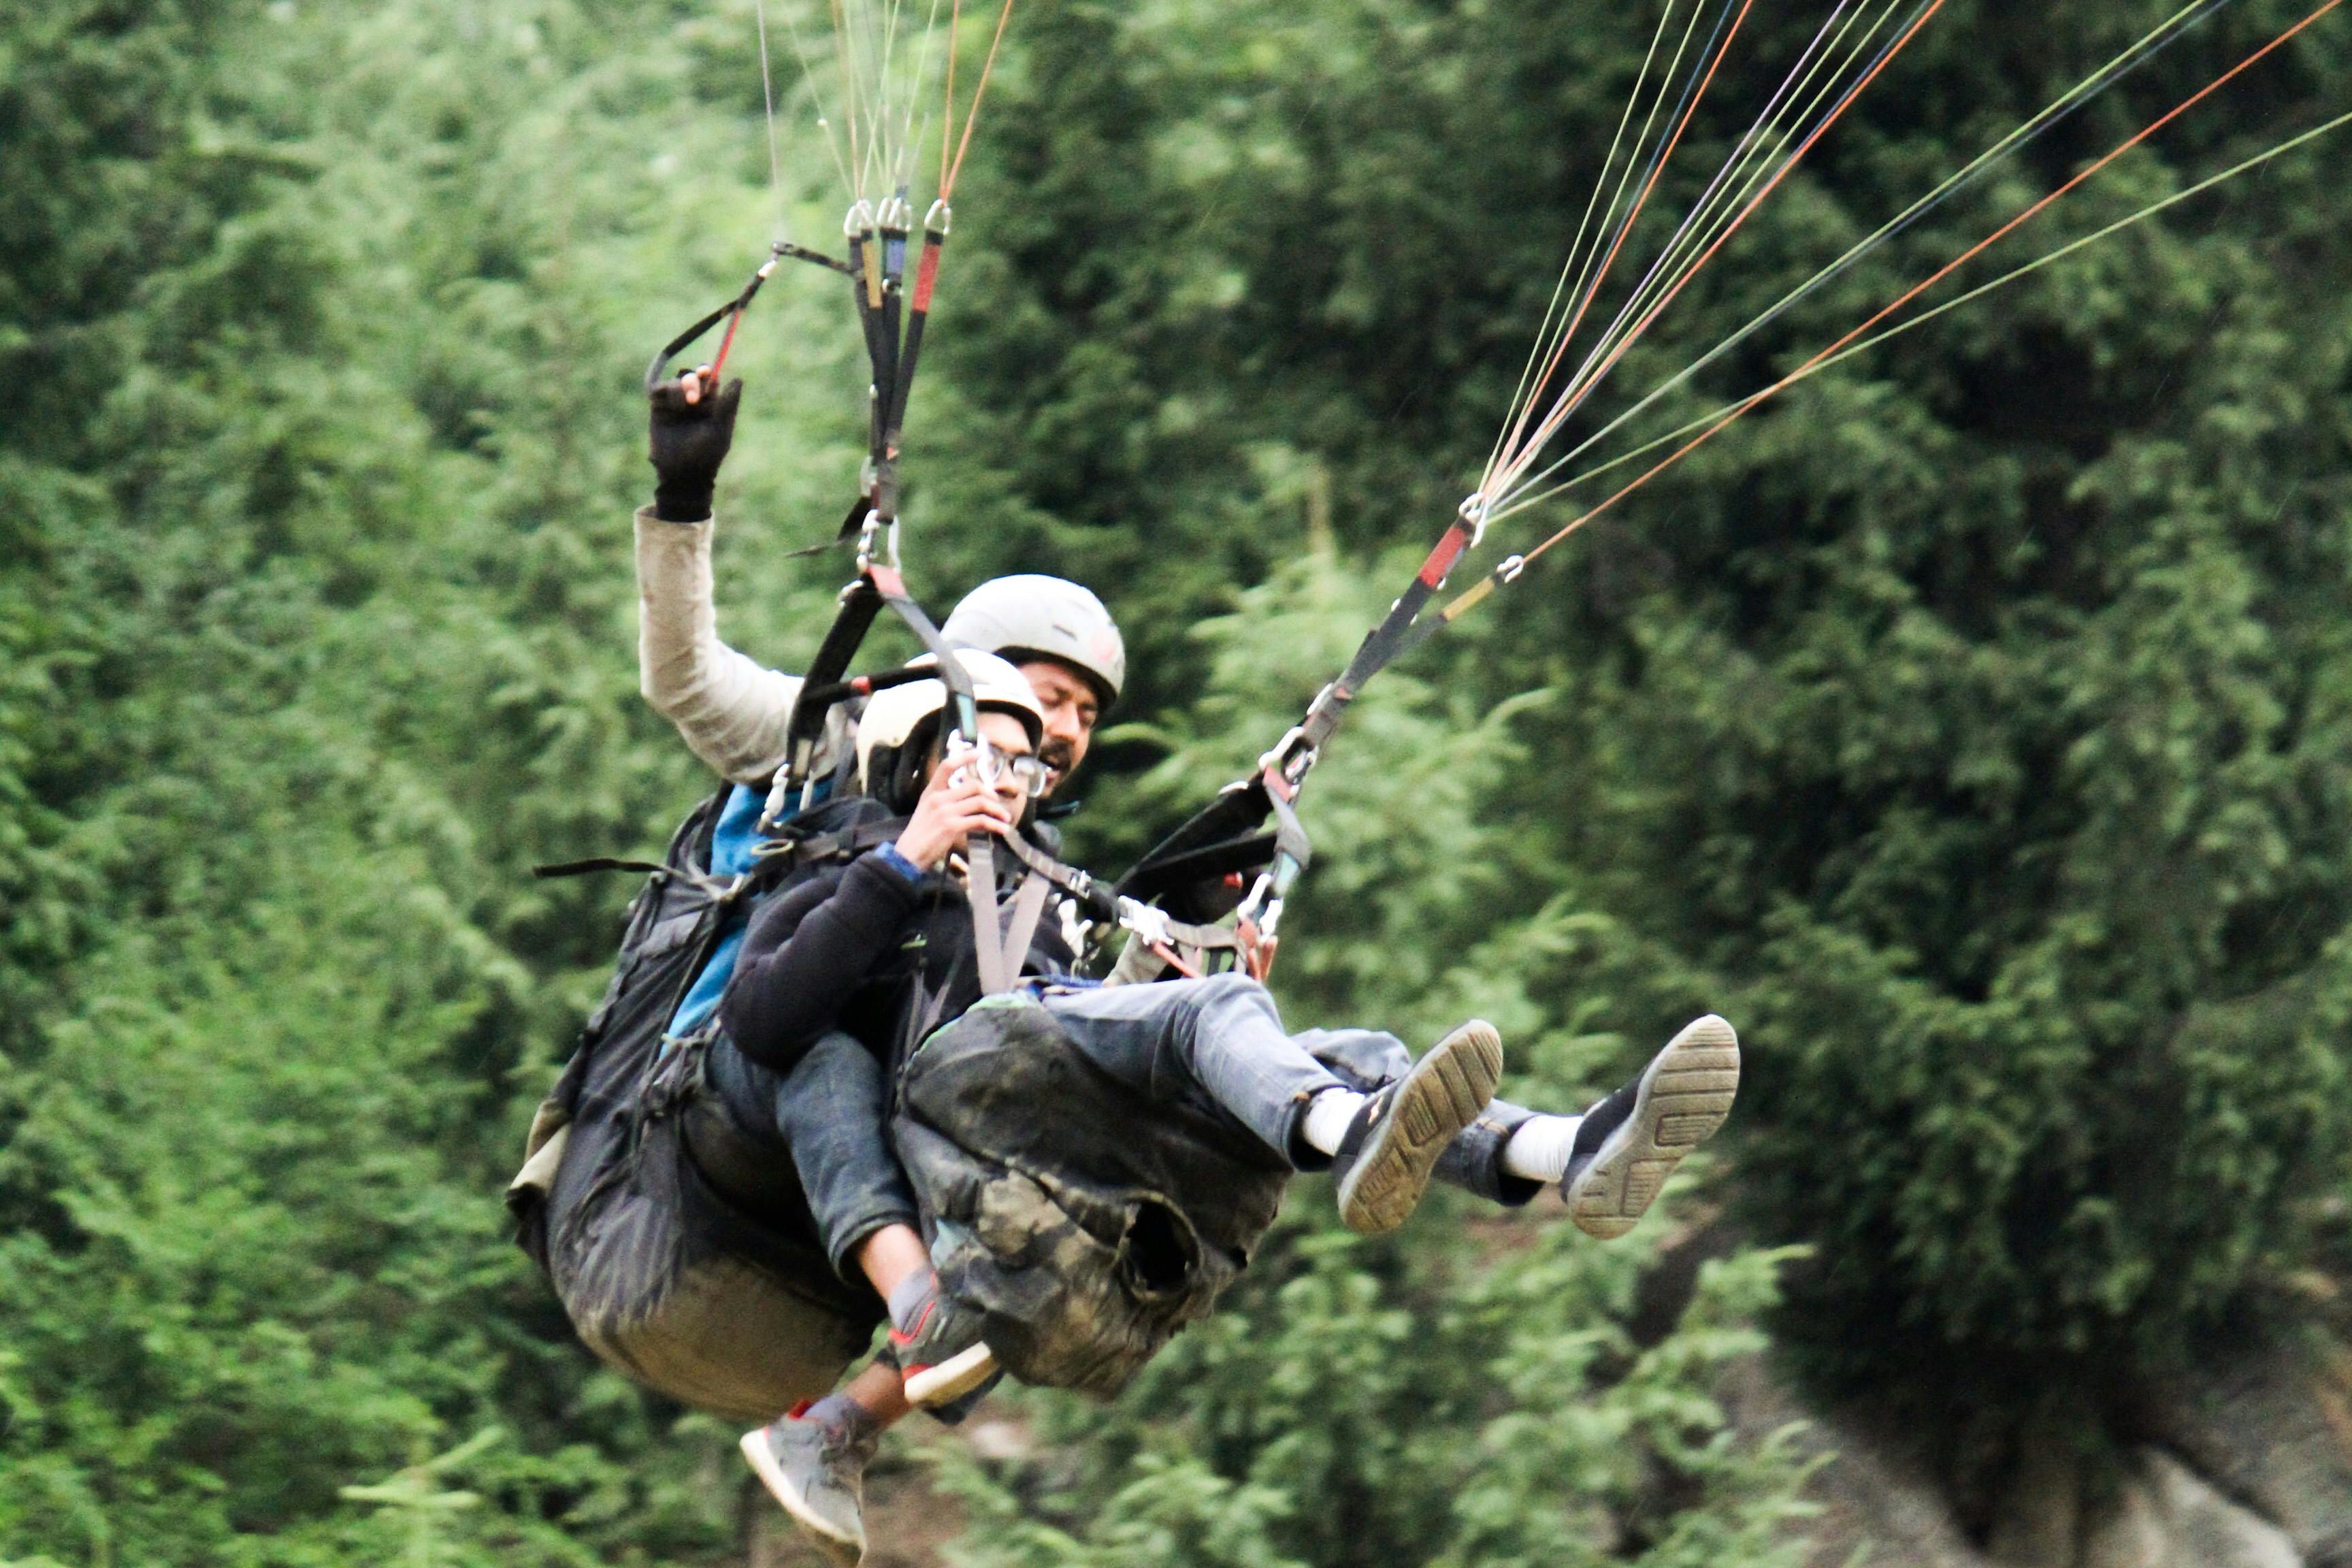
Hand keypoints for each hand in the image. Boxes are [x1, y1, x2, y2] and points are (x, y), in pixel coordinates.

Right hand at [647, 368, 742, 520]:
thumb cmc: (706, 454)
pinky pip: (658, 390)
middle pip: (692, 376)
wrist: (681, 473)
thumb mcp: (719, 429)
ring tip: (683, 408)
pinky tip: (671, 407)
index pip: (709, 380)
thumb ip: (727, 404)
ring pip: (676, 382)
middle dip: (693, 382)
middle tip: (694, 399)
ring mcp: (675, 405)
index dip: (706, 372)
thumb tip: (738, 379)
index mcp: (712, 405)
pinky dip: (665, 393)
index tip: (705, 371)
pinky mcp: (658, 409)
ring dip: (680, 390)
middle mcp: (694, 402)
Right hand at [894, 748, 1021, 868]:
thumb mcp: (927, 812)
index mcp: (931, 792)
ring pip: (980, 801)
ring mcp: (945, 811)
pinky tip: (1001, 830)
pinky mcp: (952, 826)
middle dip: (991, 794)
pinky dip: (995, 825)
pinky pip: (981, 820)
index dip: (964, 757)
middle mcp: (938, 798)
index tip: (979, 753)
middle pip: (973, 786)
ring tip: (1005, 818)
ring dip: (997, 810)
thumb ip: (945, 802)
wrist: (907, 856)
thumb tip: (970, 800)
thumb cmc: (920, 837)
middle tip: (998, 804)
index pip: (947, 766)